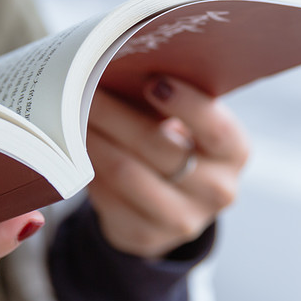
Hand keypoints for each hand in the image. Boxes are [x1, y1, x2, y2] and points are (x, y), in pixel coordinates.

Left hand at [86, 75, 248, 257]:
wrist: (170, 208)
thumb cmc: (176, 146)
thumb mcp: (188, 126)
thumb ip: (168, 99)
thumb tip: (117, 64)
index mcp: (233, 153)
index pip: (216, 128)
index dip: (185, 103)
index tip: (151, 80)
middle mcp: (217, 190)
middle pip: (158, 146)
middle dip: (114, 112)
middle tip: (81, 86)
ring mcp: (182, 219)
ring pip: (125, 171)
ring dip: (91, 138)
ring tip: (67, 114)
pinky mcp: (146, 236)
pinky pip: (106, 196)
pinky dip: (84, 167)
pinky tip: (71, 148)